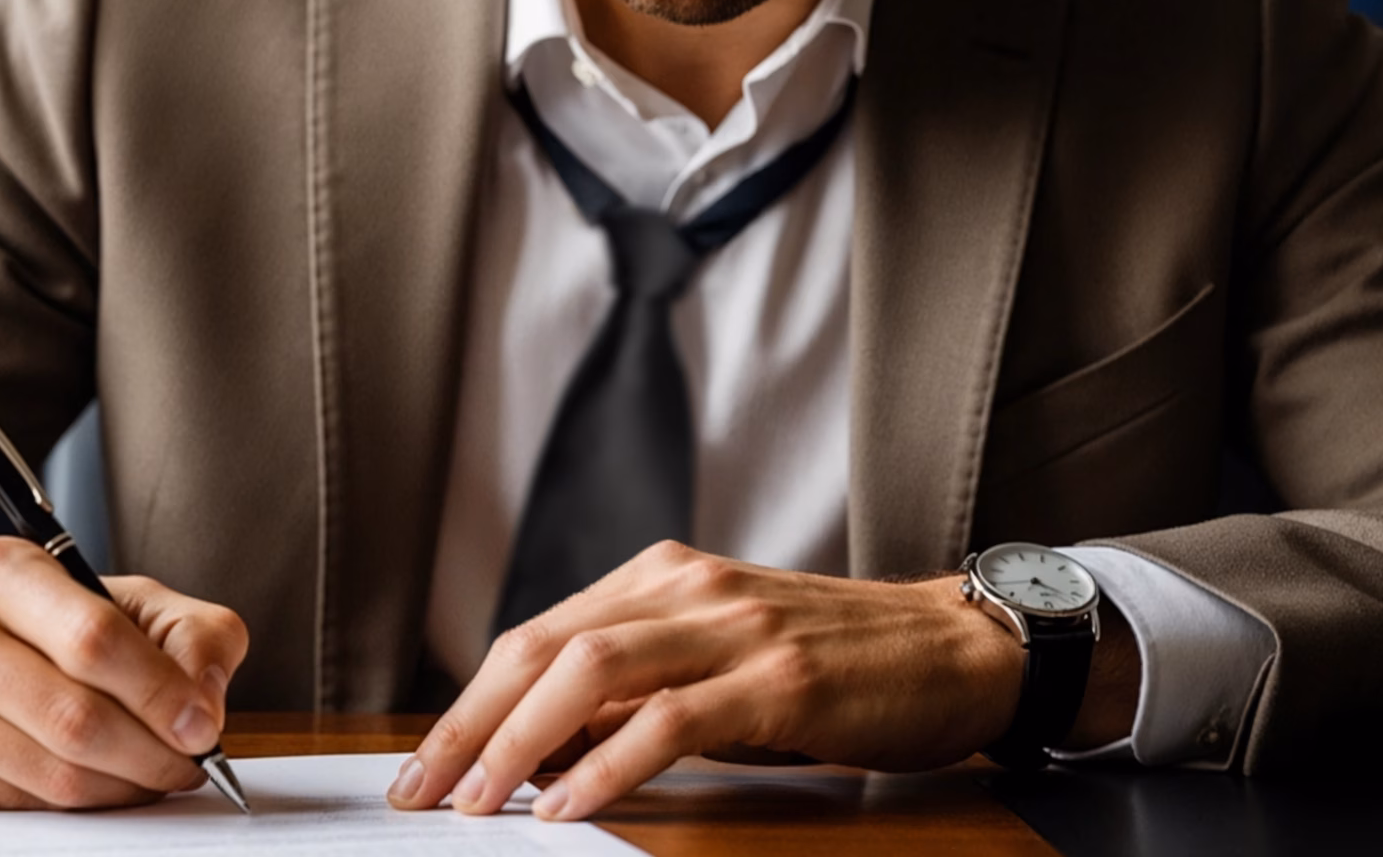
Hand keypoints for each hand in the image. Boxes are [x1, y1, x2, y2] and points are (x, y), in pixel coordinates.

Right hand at [0, 536, 249, 809]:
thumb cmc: (33, 620)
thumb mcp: (116, 596)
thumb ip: (186, 632)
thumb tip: (206, 700)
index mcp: (1, 571)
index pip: (94, 639)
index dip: (161, 691)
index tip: (203, 724)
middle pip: (76, 719)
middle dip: (152, 752)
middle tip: (189, 761)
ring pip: (53, 775)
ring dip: (124, 785)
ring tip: (153, 771)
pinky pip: (23, 804)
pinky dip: (79, 802)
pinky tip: (99, 780)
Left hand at [387, 541, 1136, 821]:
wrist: (959, 648)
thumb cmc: (842, 663)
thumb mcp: (724, 663)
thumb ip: (639, 695)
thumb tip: (541, 753)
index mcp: (666, 575)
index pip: (537, 635)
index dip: (469, 701)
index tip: (426, 763)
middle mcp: (688, 586)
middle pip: (542, 647)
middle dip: (469, 722)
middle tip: (423, 789)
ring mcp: (734, 626)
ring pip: (590, 671)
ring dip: (519, 741)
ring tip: (480, 801)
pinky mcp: (778, 678)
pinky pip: (669, 720)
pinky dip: (606, 765)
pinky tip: (569, 805)